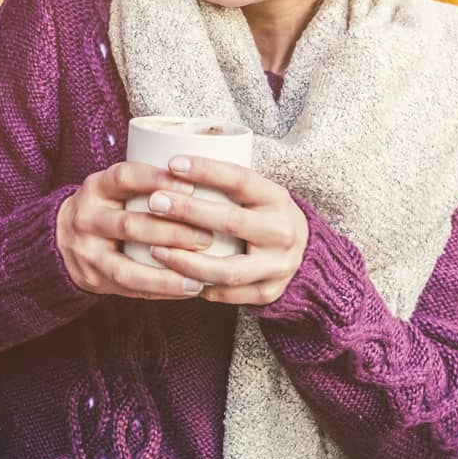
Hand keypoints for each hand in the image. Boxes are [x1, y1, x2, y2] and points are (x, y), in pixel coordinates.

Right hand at [56, 161, 215, 299]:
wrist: (61, 237)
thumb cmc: (107, 208)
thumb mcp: (115, 187)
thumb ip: (147, 183)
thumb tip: (207, 177)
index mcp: (96, 188)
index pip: (124, 177)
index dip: (157, 180)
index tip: (191, 185)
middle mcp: (86, 218)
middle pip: (129, 224)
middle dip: (172, 232)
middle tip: (207, 236)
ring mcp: (87, 251)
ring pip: (127, 265)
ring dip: (167, 271)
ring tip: (200, 274)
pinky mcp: (93, 278)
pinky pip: (129, 288)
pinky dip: (161, 289)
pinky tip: (188, 288)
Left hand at [141, 156, 308, 305]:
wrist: (302, 251)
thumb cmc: (260, 213)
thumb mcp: (254, 192)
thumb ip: (223, 184)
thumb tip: (169, 166)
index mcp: (276, 198)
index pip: (241, 179)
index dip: (207, 170)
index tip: (172, 163)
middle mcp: (282, 231)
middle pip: (231, 222)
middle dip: (189, 211)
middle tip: (155, 202)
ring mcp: (278, 265)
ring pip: (228, 269)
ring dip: (187, 261)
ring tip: (155, 250)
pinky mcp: (268, 292)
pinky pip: (228, 295)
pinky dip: (199, 287)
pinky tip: (174, 278)